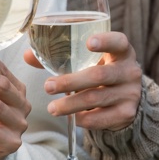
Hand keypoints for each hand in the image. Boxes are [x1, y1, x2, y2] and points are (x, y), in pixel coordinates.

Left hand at [24, 31, 141, 131]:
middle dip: (70, 82)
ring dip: (70, 104)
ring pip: (96, 98)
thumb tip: (28, 55)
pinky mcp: (126, 113)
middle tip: (48, 87)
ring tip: (52, 108)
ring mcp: (130, 93)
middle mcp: (129, 71)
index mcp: (121, 51)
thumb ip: (60, 56)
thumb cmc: (100, 71)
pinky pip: (101, 118)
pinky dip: (83, 118)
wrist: (126, 99)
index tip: (88, 43)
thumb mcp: (89, 61)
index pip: (118, 42)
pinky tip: (71, 118)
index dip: (105, 41)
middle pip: (99, 75)